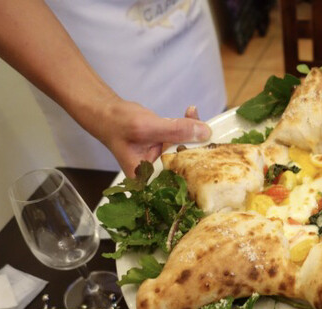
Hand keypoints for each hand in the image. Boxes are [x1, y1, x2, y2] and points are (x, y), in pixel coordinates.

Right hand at [95, 99, 210, 176]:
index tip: (214, 159)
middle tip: (212, 135)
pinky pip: (183, 138)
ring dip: (196, 134)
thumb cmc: (117, 124)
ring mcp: (163, 160)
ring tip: (199, 120)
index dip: (198, 173)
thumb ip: (175, 130)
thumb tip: (204, 132)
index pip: (179, 183)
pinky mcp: (167, 147)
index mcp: (148, 180)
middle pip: (187, 166)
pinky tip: (191, 113)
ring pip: (187, 150)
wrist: (107, 112)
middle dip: (200, 150)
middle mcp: (157, 174)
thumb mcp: (147, 127)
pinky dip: (189, 126)